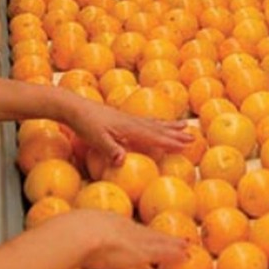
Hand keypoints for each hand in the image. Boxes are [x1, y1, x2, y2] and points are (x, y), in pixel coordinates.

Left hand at [64, 100, 192, 167]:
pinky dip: (156, 122)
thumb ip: (110, 150)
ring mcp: (128, 119)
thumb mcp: (96, 140)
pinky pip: (146, 121)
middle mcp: (133, 122)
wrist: (74, 107)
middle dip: (176, 134)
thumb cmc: (84, 125)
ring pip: (154, 123)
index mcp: (129, 129)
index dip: (171, 142)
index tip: (187, 145)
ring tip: (183, 126)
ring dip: (170, 126)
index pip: (154, 137)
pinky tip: (158, 123)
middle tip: (193, 138)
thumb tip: (123, 161)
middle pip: (159, 129)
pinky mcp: (122, 118)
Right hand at [69, 209, 188, 268]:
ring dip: (172, 244)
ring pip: (156, 241)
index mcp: (104, 221)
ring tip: (186, 246)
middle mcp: (121, 226)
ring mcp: (131, 238)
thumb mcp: (61, 234)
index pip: (125, 228)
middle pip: (144, 232)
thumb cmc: (63, 235)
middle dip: (160, 236)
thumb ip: (60, 242)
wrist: (74, 236)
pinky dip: (173, 254)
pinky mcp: (139, 251)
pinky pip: (161, 252)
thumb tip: (49, 248)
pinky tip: (185, 256)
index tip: (145, 235)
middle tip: (177, 237)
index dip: (137, 232)